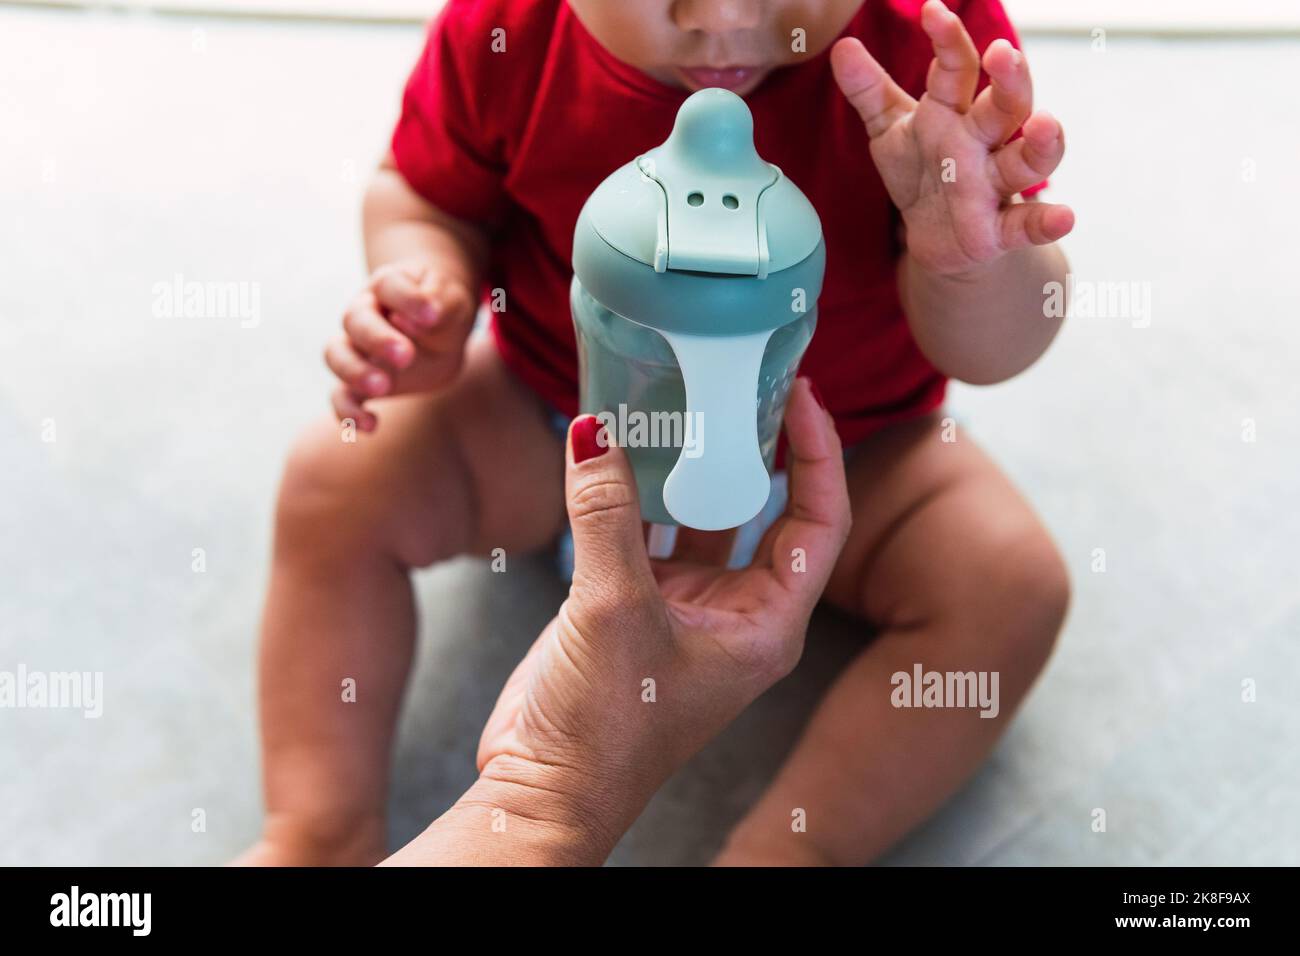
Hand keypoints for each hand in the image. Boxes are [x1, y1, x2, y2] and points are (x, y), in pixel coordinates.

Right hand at [324, 260, 476, 431]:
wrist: (439, 333)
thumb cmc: (442, 309)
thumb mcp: (452, 301)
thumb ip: (440, 304)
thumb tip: (424, 317)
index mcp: (387, 286)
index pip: (389, 286)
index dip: (408, 300)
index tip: (432, 315)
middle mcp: (363, 313)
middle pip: (355, 320)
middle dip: (378, 339)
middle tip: (406, 355)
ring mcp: (356, 347)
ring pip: (337, 355)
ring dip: (356, 372)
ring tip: (382, 386)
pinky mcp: (358, 381)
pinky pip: (341, 396)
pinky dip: (348, 412)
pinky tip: (370, 426)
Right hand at [472, 378, 850, 857]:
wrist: (546, 787)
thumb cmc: (606, 728)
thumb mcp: (613, 608)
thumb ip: (607, 514)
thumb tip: (595, 432)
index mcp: (767, 624)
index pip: (820, 521)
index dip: (817, 454)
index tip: (801, 396)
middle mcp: (736, 614)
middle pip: (764, 511)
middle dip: (754, 448)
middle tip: (741, 384)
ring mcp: (686, 611)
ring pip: (700, 519)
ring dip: (688, 467)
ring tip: (680, 403)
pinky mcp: (634, 609)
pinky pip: (644, 534)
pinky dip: (632, 494)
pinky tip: (614, 451)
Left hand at [831, 0, 1073, 275]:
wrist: (932, 239)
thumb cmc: (921, 173)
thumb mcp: (890, 130)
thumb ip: (869, 91)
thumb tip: (841, 47)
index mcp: (954, 111)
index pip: (957, 69)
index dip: (947, 41)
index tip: (932, 12)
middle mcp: (981, 142)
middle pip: (1005, 107)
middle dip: (1009, 81)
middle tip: (1003, 53)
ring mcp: (993, 185)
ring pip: (1026, 160)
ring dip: (1042, 143)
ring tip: (1046, 124)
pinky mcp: (997, 230)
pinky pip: (1027, 225)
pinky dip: (1046, 222)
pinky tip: (1064, 217)